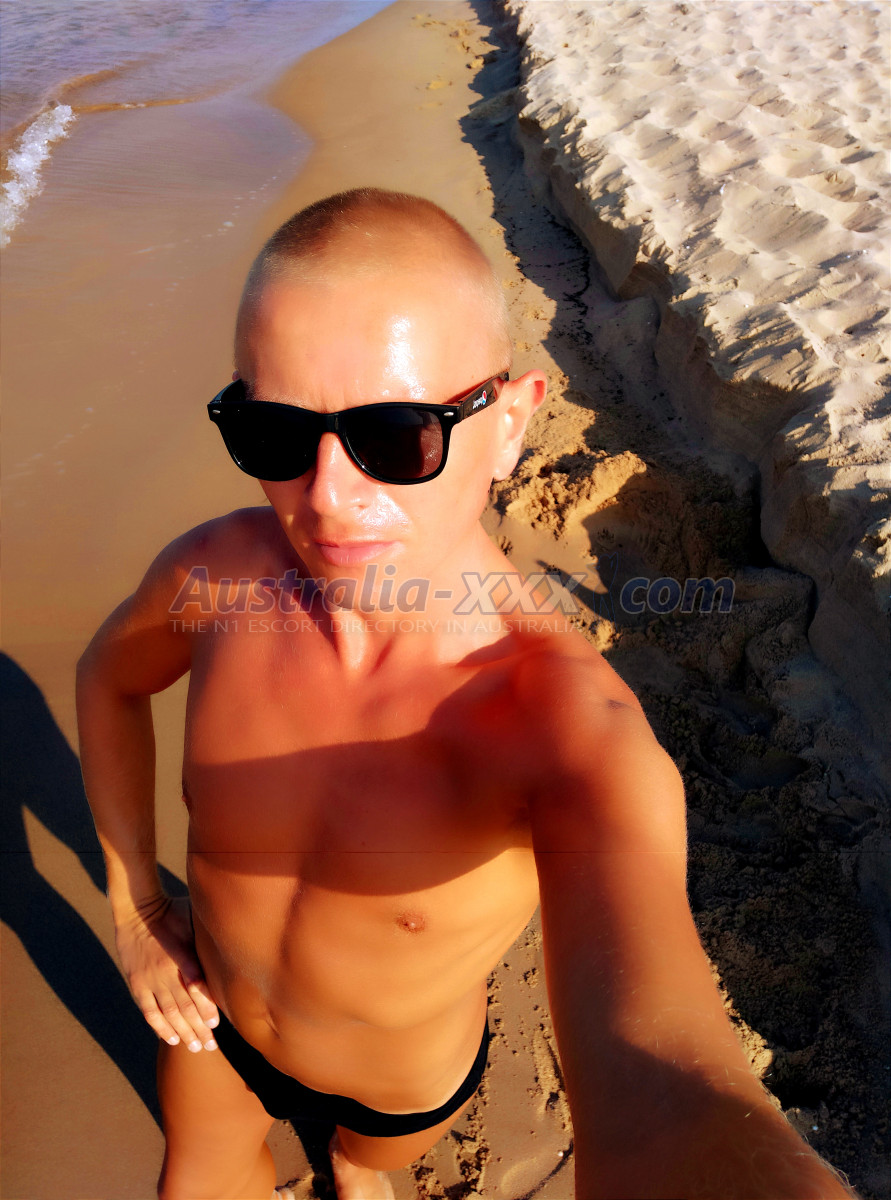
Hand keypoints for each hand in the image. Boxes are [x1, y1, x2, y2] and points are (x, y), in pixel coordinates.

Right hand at [115, 893, 218, 1051]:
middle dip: (198, 1028)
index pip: (196, 987)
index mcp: (182, 955)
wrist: (138, 910)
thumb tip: (232, 949)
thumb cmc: (173, 911)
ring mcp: (150, 979)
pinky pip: (149, 1010)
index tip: (215, 1024)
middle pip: (184, 1006)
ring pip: (168, 1013)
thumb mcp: (194, 921)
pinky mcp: (137, 984)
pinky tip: (171, 1039)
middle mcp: (166, 971)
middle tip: (210, 1046)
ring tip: (194, 1048)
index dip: (206, 1007)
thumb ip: (207, 942)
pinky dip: (160, 1026)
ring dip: (182, 1032)